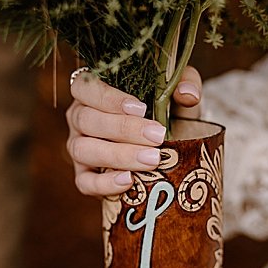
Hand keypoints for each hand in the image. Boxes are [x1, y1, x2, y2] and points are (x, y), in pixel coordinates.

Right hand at [66, 66, 202, 196]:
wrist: (172, 139)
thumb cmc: (166, 108)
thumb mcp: (175, 91)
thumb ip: (184, 83)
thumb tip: (188, 95)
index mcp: (92, 92)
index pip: (85, 87)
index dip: (109, 98)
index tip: (141, 108)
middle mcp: (80, 118)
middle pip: (87, 120)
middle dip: (123, 129)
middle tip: (157, 136)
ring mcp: (78, 147)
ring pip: (83, 150)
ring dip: (118, 156)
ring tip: (152, 160)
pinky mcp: (84, 176)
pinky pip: (85, 182)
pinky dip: (104, 184)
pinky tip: (129, 181)